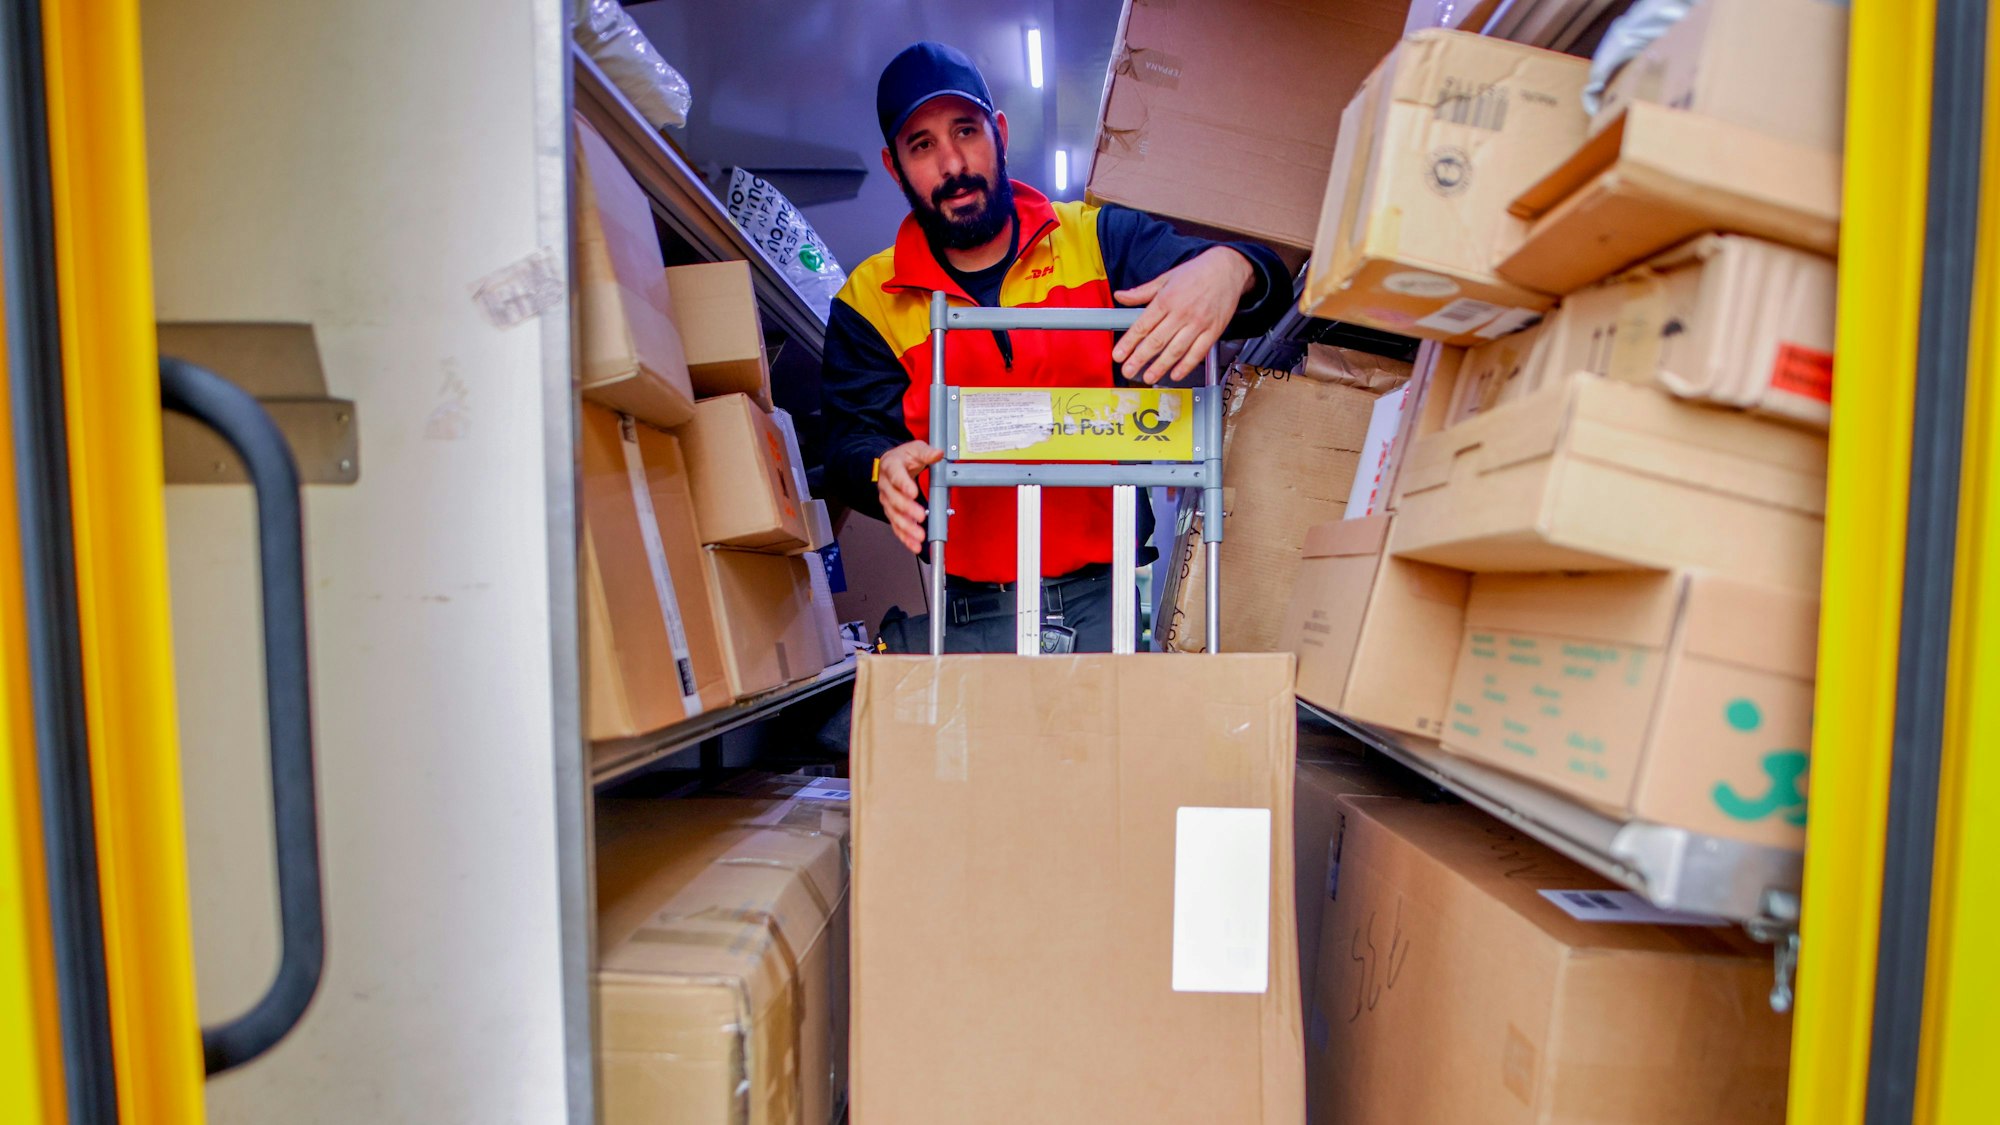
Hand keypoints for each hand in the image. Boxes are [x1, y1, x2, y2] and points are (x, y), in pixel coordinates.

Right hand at [877, 440, 943, 552]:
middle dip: (907, 509)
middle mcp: (886, 485)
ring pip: (894, 516)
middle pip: (894, 499)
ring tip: (919, 536)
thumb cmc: (904, 458)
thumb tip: (938, 454)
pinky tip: (914, 545)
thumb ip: (926, 452)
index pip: (896, 476)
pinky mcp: (892, 512)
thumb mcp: (915, 448)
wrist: (891, 464)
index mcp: (891, 467)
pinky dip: (905, 537)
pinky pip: (897, 526)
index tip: (913, 492)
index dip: (904, 485)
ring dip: (907, 527)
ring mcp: (888, 500)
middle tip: (920, 516)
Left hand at [1111, 247, 1255, 384]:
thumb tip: (1120, 296)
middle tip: (1128, 370)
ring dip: (1161, 366)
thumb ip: (1142, 292)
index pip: (1142, 325)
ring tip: (1149, 377)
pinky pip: (1198, 352)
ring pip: (1176, 350)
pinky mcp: (1213, 330)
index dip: (1128, 343)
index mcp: (1166, 299)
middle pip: (1157, 340)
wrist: (1228, 268)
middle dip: (1140, 358)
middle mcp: (1181, 313)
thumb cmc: (1197, 273)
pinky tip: (1176, 374)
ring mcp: (1198, 323)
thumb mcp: (1165, 278)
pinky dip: (1186, 365)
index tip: (1118, 355)